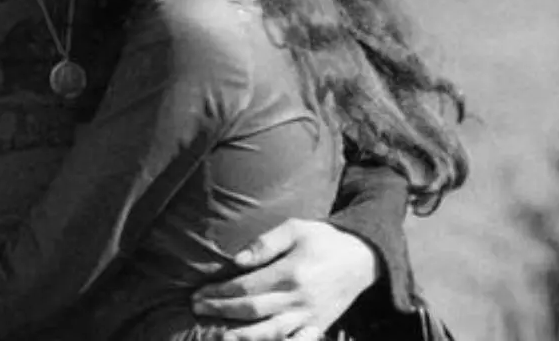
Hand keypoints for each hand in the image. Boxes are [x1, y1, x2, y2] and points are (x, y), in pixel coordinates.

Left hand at [191, 219, 378, 340]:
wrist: (361, 258)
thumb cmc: (323, 239)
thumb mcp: (295, 228)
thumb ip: (265, 243)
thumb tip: (237, 261)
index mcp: (291, 273)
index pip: (246, 287)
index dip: (220, 292)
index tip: (200, 293)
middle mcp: (299, 299)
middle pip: (252, 310)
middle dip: (222, 310)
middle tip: (197, 308)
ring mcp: (309, 317)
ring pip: (270, 332)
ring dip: (241, 335)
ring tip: (218, 335)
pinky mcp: (318, 327)